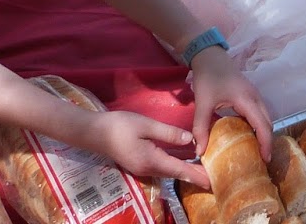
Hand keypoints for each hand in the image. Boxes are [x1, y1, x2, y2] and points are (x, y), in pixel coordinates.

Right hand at [84, 109, 203, 186]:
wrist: (93, 132)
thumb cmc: (119, 126)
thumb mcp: (145, 125)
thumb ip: (168, 133)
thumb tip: (190, 139)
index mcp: (150, 160)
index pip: (179, 170)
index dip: (196, 175)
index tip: (210, 182)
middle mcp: (147, 168)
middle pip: (175, 174)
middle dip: (194, 176)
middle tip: (212, 178)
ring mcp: (142, 167)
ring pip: (168, 171)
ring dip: (185, 172)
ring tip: (202, 170)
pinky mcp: (139, 162)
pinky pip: (162, 166)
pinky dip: (175, 166)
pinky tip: (183, 161)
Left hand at [187, 46, 275, 161]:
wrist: (210, 56)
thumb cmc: (208, 77)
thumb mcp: (202, 103)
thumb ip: (201, 127)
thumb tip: (199, 152)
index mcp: (247, 100)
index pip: (263, 125)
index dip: (266, 143)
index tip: (265, 160)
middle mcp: (255, 98)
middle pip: (268, 122)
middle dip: (267, 141)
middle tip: (261, 160)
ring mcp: (254, 95)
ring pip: (266, 117)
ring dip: (264, 133)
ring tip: (257, 151)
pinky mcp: (250, 95)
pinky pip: (260, 113)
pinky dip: (259, 126)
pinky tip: (249, 135)